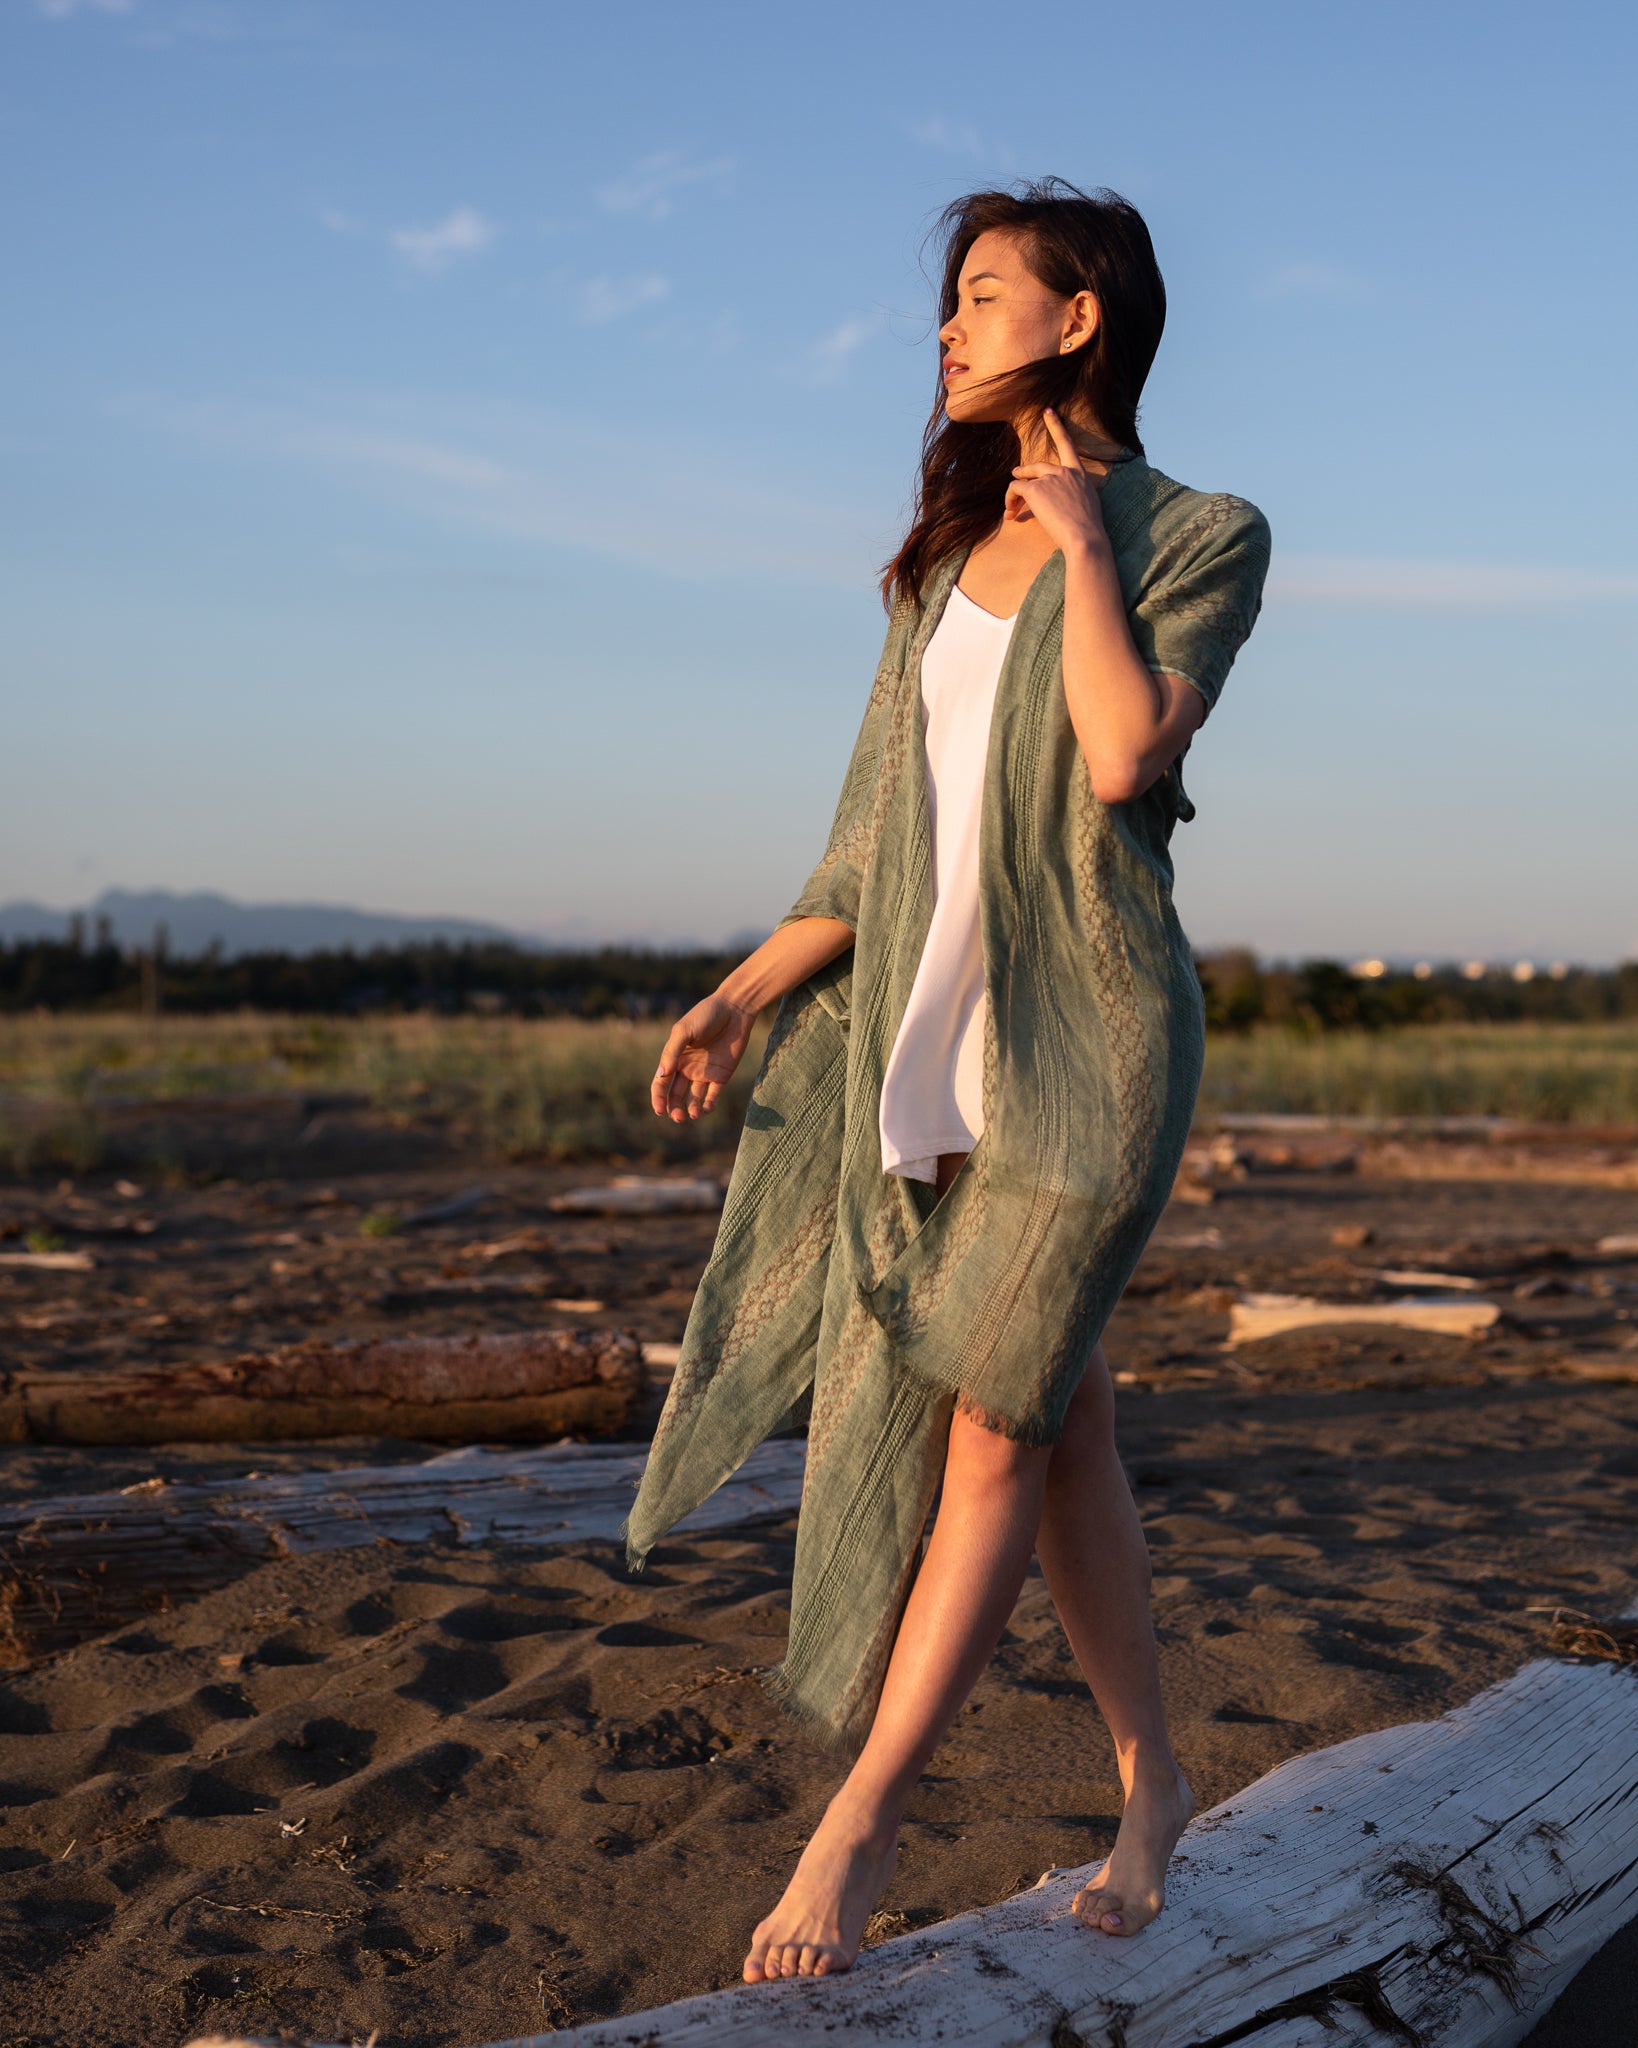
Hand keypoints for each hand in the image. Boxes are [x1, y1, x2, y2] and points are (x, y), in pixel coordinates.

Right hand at [651, 992, 756, 1121]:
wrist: (735, 1009)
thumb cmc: (705, 1015)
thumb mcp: (684, 1030)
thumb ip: (672, 1052)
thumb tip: (661, 1075)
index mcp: (674, 1058)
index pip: (661, 1083)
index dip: (658, 1098)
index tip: (659, 1110)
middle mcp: (687, 1068)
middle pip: (676, 1095)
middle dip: (674, 1108)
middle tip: (677, 1118)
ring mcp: (705, 1072)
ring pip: (694, 1098)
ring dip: (691, 1109)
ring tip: (693, 1114)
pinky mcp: (722, 1074)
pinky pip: (714, 1094)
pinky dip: (709, 1103)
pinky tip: (707, 1108)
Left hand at [1004, 408, 1109, 556]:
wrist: (1085, 538)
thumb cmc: (1088, 530)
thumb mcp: (1085, 508)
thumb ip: (1072, 499)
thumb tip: (1057, 507)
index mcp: (1080, 474)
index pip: (1068, 444)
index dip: (1056, 426)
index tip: (1047, 411)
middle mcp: (1065, 472)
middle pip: (1039, 466)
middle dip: (1025, 471)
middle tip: (1015, 474)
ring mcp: (1050, 478)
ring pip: (1024, 479)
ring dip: (1015, 493)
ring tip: (1011, 508)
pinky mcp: (1036, 489)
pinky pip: (1015, 490)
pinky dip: (1010, 500)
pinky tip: (1011, 514)